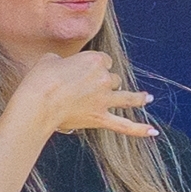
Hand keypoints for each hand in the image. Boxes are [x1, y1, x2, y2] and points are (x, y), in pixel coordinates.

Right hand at [8, 49, 152, 145]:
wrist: (37, 103)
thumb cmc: (40, 79)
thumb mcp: (49, 60)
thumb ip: (62, 62)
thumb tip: (62, 66)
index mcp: (94, 60)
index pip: (103, 60)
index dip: (95, 66)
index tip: (83, 71)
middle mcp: (103, 78)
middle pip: (112, 79)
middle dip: (104, 83)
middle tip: (89, 89)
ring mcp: (104, 99)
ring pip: (126, 97)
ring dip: (137, 98)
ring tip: (146, 98)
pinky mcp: (100, 118)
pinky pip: (124, 125)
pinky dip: (139, 129)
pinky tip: (153, 131)